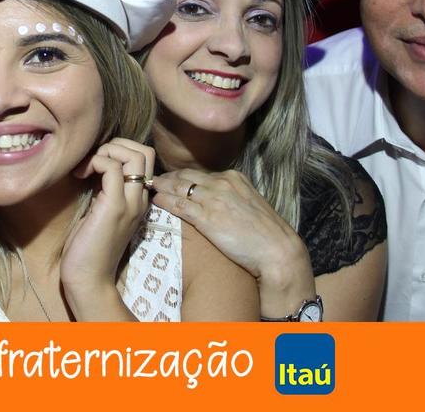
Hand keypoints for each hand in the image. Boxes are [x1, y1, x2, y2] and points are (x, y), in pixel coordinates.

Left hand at [60, 138, 154, 317]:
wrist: (88, 279)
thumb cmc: (88, 247)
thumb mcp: (99, 211)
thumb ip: (104, 188)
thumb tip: (95, 163)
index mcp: (138, 199)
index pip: (144, 158)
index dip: (120, 150)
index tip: (95, 163)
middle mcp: (140, 199)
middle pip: (145, 151)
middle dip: (116, 144)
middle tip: (93, 159)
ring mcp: (130, 202)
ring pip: (134, 154)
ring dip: (106, 151)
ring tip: (87, 166)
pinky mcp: (115, 206)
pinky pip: (112, 168)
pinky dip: (95, 162)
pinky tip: (80, 175)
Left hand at [152, 168, 315, 317]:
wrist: (276, 250)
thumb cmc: (265, 234)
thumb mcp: (249, 205)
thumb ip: (231, 198)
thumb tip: (216, 202)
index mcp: (234, 178)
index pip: (199, 173)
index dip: (182, 176)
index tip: (170, 179)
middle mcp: (222, 183)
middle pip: (186, 176)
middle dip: (167, 178)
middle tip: (151, 179)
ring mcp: (214, 199)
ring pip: (179, 188)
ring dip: (161, 187)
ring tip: (148, 187)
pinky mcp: (207, 217)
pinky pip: (179, 205)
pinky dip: (164, 201)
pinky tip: (155, 201)